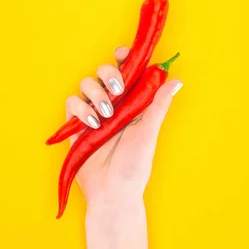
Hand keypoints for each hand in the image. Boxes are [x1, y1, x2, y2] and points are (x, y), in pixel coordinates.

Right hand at [65, 47, 182, 213]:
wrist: (112, 193)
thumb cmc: (135, 166)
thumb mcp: (149, 133)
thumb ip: (158, 105)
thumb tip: (176, 80)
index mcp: (133, 102)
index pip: (128, 71)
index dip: (124, 58)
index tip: (122, 54)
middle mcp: (113, 104)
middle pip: (105, 72)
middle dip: (109, 74)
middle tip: (118, 90)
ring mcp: (94, 112)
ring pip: (86, 83)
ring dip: (95, 92)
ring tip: (106, 113)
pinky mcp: (76, 124)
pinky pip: (72, 103)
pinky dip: (80, 108)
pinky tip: (92, 123)